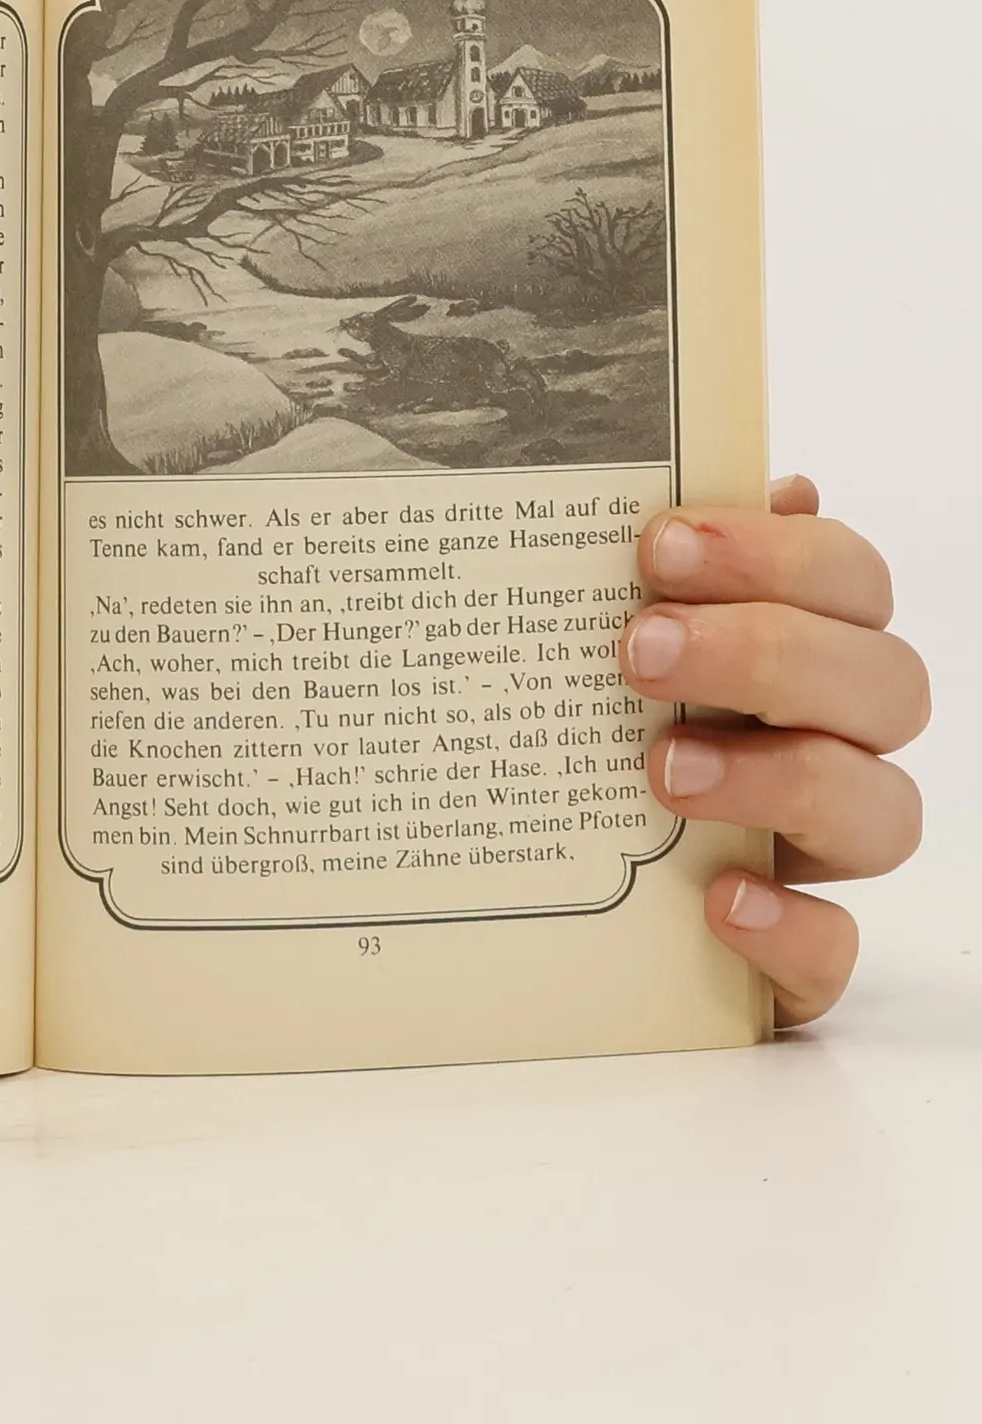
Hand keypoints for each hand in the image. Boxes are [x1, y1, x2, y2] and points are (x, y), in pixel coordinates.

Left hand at [620, 476, 927, 1026]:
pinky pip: (833, 953)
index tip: (656, 544)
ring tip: (661, 768)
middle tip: (636, 650)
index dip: (773, 553)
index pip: (849, 578)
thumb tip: (761, 482)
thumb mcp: (604, 631)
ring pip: (883, 813)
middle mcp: (833, 743)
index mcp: (805, 649)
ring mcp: (819, 851)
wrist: (553, 885)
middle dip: (765, 653)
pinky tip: (718, 897)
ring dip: (779, 778)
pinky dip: (789, 927)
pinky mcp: (792, 954)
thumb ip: (669, 565)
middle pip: (884, 684)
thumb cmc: (596, 724)